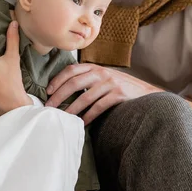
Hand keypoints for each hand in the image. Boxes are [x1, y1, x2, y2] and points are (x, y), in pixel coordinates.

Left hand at [46, 63, 162, 123]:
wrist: (144, 91)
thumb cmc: (118, 86)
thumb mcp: (102, 77)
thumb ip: (87, 78)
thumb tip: (63, 88)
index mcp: (94, 67)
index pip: (71, 70)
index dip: (58, 79)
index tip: (47, 91)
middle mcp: (101, 73)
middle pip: (74, 83)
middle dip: (59, 95)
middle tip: (50, 107)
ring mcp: (110, 83)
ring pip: (85, 97)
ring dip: (72, 109)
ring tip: (63, 118)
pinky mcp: (118, 94)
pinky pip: (99, 106)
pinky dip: (89, 116)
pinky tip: (83, 123)